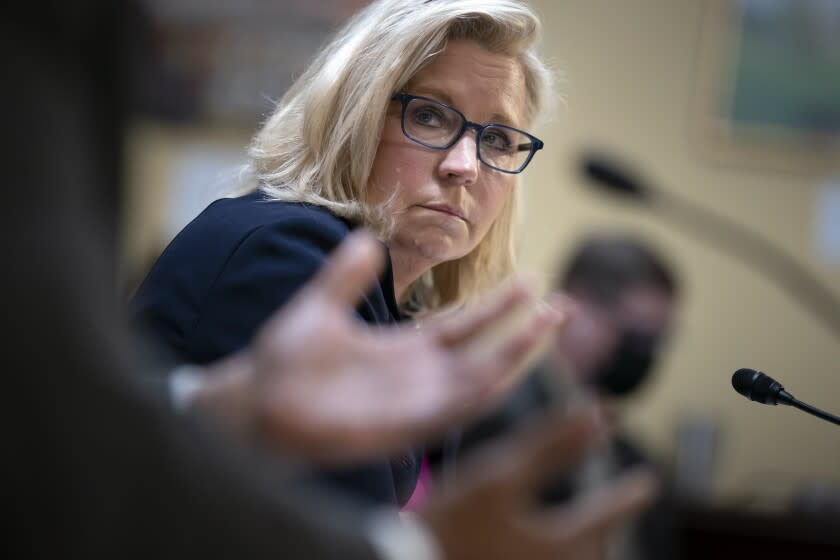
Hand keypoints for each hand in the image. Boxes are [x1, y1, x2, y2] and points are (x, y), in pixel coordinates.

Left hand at [194, 230, 569, 462]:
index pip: (463, 325)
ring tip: (546, 324)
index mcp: (403, 347)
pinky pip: (448, 414)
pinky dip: (477, 396)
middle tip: (560, 303)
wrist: (255, 399)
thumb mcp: (320, 304)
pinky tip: (504, 373)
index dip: (497, 306)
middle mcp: (416, 375)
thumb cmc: (284, 360)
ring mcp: (411, 402)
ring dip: (514, 356)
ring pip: (477, 381)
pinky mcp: (399, 426)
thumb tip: (367, 238)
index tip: (530, 279)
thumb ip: (345, 276)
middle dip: (523, 331)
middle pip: (484, 353)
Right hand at [420, 407, 657, 559]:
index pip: (607, 514)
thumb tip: (599, 414)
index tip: (649, 482)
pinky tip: (538, 547)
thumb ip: (552, 443)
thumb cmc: (449, 523)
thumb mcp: (500, 473)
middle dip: (608, 526)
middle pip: (595, 549)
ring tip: (586, 532)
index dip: (628, 494)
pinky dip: (558, 554)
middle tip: (620, 506)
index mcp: (560, 545)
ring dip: (584, 545)